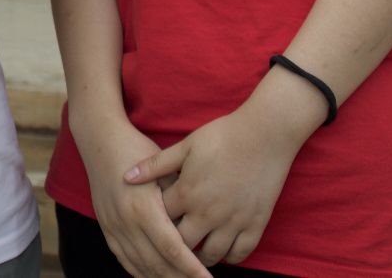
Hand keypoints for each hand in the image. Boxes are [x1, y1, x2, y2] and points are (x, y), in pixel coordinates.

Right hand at [81, 120, 209, 277]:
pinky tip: (157, 276)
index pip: (172, 249)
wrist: (100, 140)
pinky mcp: (106, 229)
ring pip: (141, 267)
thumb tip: (201, 226)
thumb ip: (179, 200)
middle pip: (157, 264)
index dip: (192, 269)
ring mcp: (113, 227)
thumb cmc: (137, 149)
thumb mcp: (163, 171)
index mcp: (144, 208)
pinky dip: (142, 273)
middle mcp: (126, 222)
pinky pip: (125, 260)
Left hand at [127, 98, 307, 267]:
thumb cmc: (222, 135)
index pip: (161, 221)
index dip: (155, 224)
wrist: (265, 133)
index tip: (151, 224)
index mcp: (188, 193)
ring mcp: (234, 221)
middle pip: (183, 245)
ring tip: (192, 255)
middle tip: (169, 246)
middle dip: (174, 246)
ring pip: (211, 255)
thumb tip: (126, 176)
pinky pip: (240, 254)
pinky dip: (230, 257)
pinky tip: (222, 251)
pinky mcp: (256, 224)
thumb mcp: (186, 146)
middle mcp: (208, 213)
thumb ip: (155, 165)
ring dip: (200, 258)